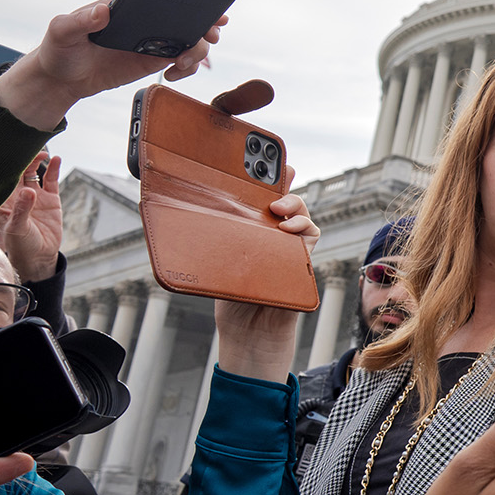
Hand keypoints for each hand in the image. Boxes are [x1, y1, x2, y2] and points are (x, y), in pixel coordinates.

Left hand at [0, 0, 226, 130]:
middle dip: (206, 23)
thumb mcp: (62, 31)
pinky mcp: (156, 60)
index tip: (204, 5)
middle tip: (210, 35)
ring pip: (191, 39)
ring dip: (198, 50)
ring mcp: (154, 40)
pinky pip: (184, 60)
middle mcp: (147, 20)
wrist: (63, 79)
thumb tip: (102, 11)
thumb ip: (79, 20)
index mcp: (127, 4)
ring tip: (183, 63)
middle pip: (186, 16)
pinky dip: (189, 67)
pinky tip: (172, 74)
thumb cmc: (60, 49)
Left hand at [0, 152, 62, 281]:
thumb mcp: (17, 228)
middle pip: (17, 171)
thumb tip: (29, 191)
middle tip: (26, 148)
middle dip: (20, 159)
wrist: (40, 257)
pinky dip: (53, 168)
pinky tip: (55, 159)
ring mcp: (34, 196)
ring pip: (33, 172)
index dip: (2, 165)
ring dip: (36, 161)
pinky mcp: (50, 199)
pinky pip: (51, 180)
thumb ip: (22, 209)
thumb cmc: (21, 245)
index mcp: (4, 201)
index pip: (1, 179)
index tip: (5, 153)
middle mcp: (18, 195)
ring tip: (41, 153)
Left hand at [213, 168, 310, 382]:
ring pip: (302, 218)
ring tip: (281, 211)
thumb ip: (213, 243)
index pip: (261, 199)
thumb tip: (183, 217)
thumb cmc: (231, 299)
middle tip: (275, 184)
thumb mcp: (215, 265)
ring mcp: (289, 250)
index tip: (267, 158)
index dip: (268, 178)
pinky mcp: (301, 264)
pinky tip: (291, 230)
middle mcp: (273, 237)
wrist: (248, 336)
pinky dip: (305, 230)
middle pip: (286, 202)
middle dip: (284, 185)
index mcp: (251, 232)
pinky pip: (310, 240)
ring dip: (297, 208)